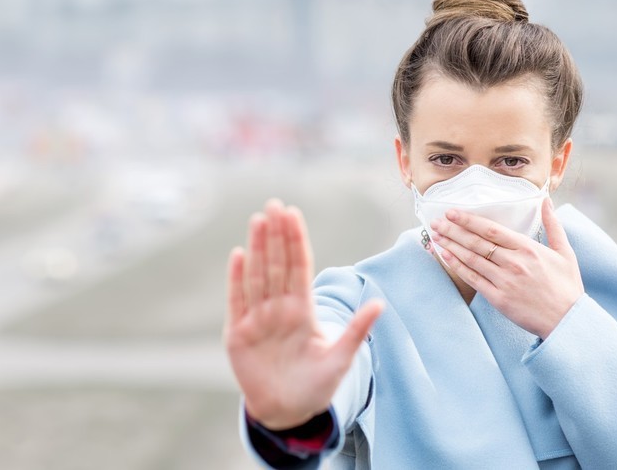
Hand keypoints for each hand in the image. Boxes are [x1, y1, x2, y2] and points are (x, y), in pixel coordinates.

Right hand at [224, 199, 383, 429]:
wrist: (287, 412)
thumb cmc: (315, 385)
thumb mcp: (340, 358)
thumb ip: (356, 330)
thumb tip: (380, 303)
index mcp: (303, 310)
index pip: (299, 267)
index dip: (296, 241)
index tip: (293, 214)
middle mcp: (279, 308)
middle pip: (277, 265)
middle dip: (276, 235)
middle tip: (274, 205)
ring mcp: (257, 319)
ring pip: (258, 276)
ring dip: (258, 249)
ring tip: (258, 220)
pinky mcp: (238, 334)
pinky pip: (237, 301)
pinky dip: (236, 279)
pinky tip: (238, 255)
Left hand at [428, 198, 583, 338]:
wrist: (567, 321)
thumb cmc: (567, 286)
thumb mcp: (565, 252)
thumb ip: (553, 225)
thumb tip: (545, 200)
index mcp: (528, 249)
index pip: (492, 230)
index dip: (469, 220)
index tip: (453, 212)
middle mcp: (514, 263)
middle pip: (477, 242)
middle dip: (453, 230)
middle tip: (436, 221)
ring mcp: (504, 281)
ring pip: (471, 259)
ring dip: (450, 245)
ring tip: (435, 235)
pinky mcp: (498, 298)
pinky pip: (473, 279)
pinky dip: (457, 266)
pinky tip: (445, 256)